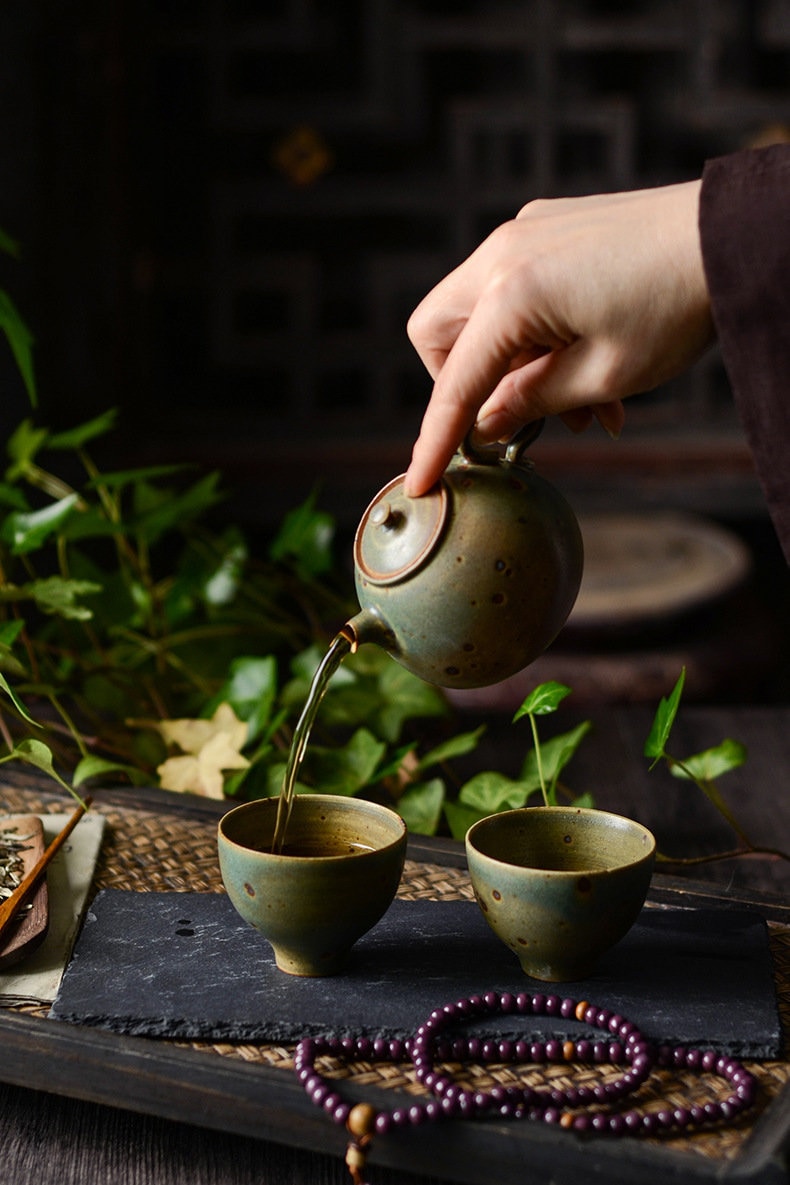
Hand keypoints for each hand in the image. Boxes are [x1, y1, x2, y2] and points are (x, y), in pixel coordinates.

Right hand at [404, 181, 714, 494]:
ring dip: (517, 366)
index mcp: (511, 293)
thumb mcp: (605, 374)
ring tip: (588, 409)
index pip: (455, 382)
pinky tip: (592, 363)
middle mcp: (504, 253)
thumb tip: (485, 423)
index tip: (419, 481)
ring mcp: (525, 233)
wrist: (731, 233)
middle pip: (439, 332)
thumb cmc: (676, 305)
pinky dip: (538, 334)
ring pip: (481, 314)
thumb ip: (532, 402)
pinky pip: (516, 290)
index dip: (435, 439)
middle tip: (519, 416)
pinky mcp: (550, 228)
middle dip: (464, 383)